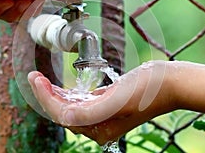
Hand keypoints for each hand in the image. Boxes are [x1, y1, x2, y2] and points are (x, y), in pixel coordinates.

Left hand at [28, 61, 172, 144]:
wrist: (170, 82)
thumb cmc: (148, 89)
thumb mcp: (119, 99)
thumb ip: (90, 111)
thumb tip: (64, 116)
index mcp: (100, 128)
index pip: (63, 114)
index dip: (45, 97)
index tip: (35, 77)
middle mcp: (100, 126)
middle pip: (64, 112)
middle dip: (46, 95)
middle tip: (34, 76)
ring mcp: (104, 115)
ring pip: (71, 107)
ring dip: (55, 95)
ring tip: (42, 80)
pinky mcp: (109, 105)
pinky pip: (82, 102)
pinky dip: (70, 95)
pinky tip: (63, 88)